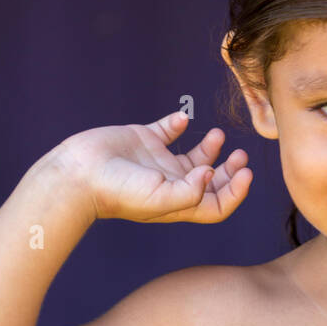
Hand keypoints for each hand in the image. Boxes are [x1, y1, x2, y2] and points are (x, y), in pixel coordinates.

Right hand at [51, 112, 252, 221]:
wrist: (81, 173)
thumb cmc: (118, 192)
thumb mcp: (159, 200)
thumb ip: (189, 192)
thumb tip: (210, 173)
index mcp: (178, 203)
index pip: (215, 205)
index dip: (235, 193)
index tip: (246, 173)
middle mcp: (172, 183)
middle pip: (210, 181)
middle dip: (230, 171)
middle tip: (241, 156)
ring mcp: (159, 162)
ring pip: (194, 156)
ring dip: (210, 147)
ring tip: (219, 136)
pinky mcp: (144, 140)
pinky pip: (168, 130)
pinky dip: (178, 123)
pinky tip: (183, 120)